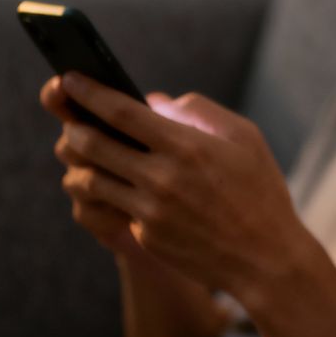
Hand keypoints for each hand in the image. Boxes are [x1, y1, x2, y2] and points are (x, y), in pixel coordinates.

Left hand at [41, 72, 311, 302]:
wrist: (265, 259)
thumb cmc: (260, 191)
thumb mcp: (245, 138)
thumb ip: (199, 112)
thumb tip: (155, 101)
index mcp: (187, 146)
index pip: (122, 112)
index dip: (90, 93)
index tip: (70, 77)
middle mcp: (162, 178)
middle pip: (93, 144)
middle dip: (74, 126)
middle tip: (72, 118)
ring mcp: (150, 211)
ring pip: (91, 180)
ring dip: (81, 164)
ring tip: (87, 155)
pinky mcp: (146, 236)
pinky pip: (113, 207)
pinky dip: (109, 193)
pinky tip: (116, 187)